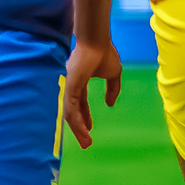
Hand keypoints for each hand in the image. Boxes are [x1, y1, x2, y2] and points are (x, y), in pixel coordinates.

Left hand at [62, 35, 121, 149]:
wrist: (98, 42)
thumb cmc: (104, 53)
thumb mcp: (114, 74)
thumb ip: (113, 89)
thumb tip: (110, 104)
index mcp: (81, 84)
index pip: (81, 105)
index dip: (85, 117)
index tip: (90, 129)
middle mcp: (73, 88)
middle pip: (74, 113)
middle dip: (80, 129)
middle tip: (86, 143)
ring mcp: (70, 88)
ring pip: (71, 115)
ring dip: (78, 130)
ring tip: (86, 142)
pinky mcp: (70, 88)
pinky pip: (71, 109)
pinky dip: (76, 121)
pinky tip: (83, 130)